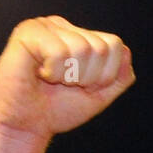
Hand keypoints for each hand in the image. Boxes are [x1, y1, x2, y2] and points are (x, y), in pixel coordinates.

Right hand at [0, 16, 135, 141]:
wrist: (27, 125)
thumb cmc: (57, 109)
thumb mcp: (99, 96)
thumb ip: (119, 77)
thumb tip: (125, 50)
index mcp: (81, 37)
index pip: (115, 45)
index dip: (104, 75)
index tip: (82, 86)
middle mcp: (64, 27)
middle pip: (100, 48)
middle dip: (87, 77)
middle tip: (64, 84)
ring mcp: (46, 27)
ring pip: (82, 49)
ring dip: (68, 76)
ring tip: (52, 79)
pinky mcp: (27, 33)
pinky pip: (58, 52)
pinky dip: (53, 72)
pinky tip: (39, 73)